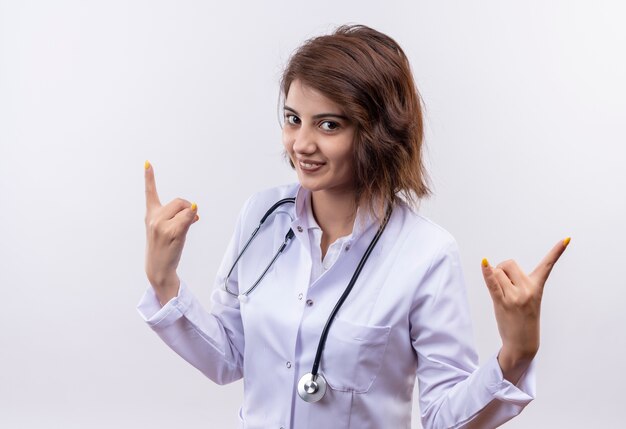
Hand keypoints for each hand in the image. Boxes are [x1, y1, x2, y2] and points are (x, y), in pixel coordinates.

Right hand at [144, 161, 198, 304]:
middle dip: (188, 208)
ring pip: (186, 210)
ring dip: (191, 217)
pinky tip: (195, 219)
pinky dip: (193, 217)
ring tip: (186, 228)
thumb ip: (180, 217)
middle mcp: (154, 218)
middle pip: (179, 201)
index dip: (149, 177)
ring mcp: (162, 226)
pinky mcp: (172, 233)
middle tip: (190, 219)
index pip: (150, 193)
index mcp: (151, 215)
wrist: (158, 269)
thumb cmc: (164, 249)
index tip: (148, 163)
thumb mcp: (169, 230)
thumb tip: (195, 210)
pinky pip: (188, 218)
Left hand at [481, 238, 569, 382]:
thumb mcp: (529, 298)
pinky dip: (487, 273)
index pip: (547, 265)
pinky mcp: (502, 303)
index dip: (557, 251)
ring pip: (497, 272)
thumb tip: (496, 266)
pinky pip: (492, 283)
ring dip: (493, 278)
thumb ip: (518, 281)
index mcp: (536, 286)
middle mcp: (528, 290)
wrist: (523, 343)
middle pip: (507, 263)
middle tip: (504, 285)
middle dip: (501, 269)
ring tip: (501, 294)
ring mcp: (515, 297)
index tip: (566, 238)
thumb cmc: (524, 319)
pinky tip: (484, 263)